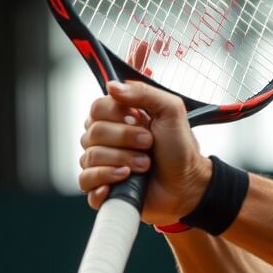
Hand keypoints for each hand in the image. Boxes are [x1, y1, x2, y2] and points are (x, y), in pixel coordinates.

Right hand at [78, 80, 210, 224]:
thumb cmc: (179, 149)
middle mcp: (106, 139)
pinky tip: (123, 178)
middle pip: (93, 132)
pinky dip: (104, 179)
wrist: (187, 183)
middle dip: (125, 140)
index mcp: (118, 118)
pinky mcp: (102, 186)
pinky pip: (86, 181)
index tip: (140, 121)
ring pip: (90, 157)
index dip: (117, 115)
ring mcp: (102, 163)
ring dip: (122, 160)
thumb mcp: (170, 111)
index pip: (97, 108)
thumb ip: (144, 93)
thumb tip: (113, 86)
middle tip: (148, 144)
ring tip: (144, 165)